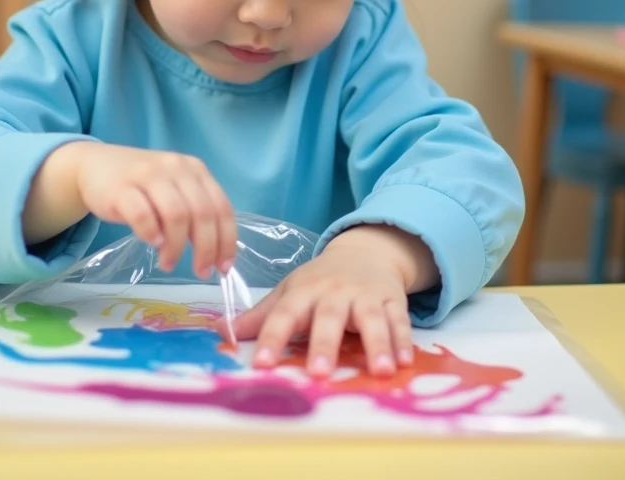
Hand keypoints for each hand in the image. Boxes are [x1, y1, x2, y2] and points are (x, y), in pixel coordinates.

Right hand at [73, 143, 236, 277]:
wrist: (94, 166)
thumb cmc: (141, 185)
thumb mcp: (174, 190)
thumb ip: (194, 212)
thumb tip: (214, 254)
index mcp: (195, 169)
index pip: (221, 207)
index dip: (226, 240)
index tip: (223, 267)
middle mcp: (175, 168)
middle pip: (202, 213)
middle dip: (205, 248)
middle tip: (201, 272)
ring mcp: (148, 175)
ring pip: (176, 214)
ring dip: (177, 246)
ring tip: (169, 263)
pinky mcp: (121, 188)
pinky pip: (142, 214)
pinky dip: (152, 233)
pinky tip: (153, 244)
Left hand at [233, 226, 424, 377]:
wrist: (364, 253)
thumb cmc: (320, 281)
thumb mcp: (289, 292)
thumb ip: (260, 316)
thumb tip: (218, 330)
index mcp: (303, 292)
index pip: (283, 315)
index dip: (271, 338)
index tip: (262, 364)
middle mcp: (334, 292)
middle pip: (329, 318)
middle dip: (324, 344)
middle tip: (319, 372)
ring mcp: (365, 295)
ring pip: (371, 319)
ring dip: (377, 344)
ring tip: (381, 371)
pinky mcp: (392, 300)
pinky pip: (399, 320)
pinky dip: (403, 340)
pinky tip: (405, 362)